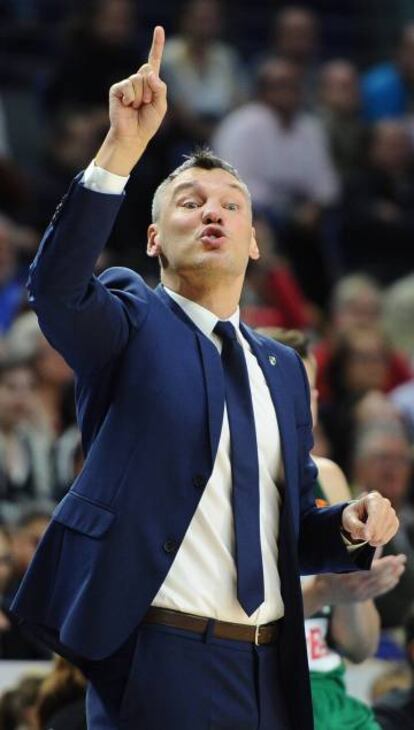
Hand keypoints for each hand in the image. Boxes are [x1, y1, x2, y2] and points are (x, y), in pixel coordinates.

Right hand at [95, 26, 166, 173]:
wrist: (133, 136)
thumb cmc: (147, 123)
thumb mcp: (161, 106)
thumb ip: (160, 88)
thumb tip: (149, 71)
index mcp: (150, 83)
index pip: (154, 60)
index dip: (157, 45)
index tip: (159, 29)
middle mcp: (138, 80)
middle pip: (147, 71)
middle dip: (150, 89)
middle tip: (145, 104)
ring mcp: (126, 84)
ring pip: (138, 80)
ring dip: (141, 97)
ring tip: (136, 107)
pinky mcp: (117, 89)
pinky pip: (128, 87)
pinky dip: (131, 98)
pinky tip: (127, 106)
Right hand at [314, 554, 405, 604]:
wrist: (321, 594)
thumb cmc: (326, 574)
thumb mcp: (335, 562)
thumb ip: (350, 554)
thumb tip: (365, 542)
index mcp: (349, 577)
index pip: (372, 571)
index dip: (385, 565)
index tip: (394, 557)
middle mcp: (357, 588)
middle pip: (380, 578)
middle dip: (393, 568)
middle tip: (402, 558)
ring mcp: (360, 595)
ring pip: (381, 585)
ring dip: (393, 576)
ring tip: (402, 567)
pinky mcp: (362, 598)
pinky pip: (379, 592)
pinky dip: (388, 585)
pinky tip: (394, 578)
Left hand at [342, 491, 398, 546]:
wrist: (359, 517)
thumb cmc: (353, 516)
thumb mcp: (348, 520)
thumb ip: (356, 527)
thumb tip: (367, 537)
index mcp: (372, 498)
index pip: (375, 512)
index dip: (371, 525)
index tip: (366, 537)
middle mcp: (384, 503)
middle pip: (384, 519)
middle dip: (375, 532)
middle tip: (365, 539)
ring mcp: (391, 512)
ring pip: (389, 526)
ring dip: (378, 537)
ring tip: (366, 538)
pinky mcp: (394, 522)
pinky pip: (392, 532)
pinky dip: (383, 539)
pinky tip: (374, 541)